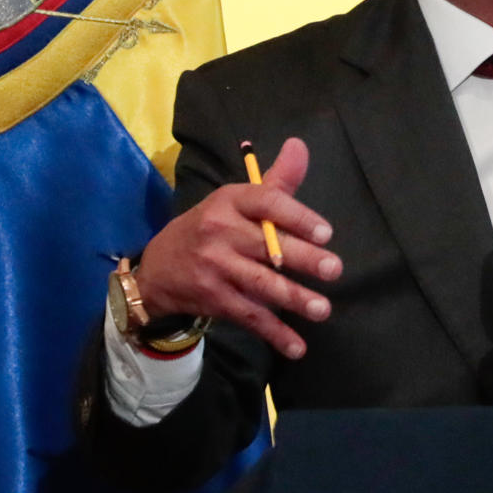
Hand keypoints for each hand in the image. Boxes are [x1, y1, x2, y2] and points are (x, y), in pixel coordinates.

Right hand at [134, 137, 342, 361]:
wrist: (158, 269)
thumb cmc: (212, 227)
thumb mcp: (236, 200)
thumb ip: (276, 182)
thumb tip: (301, 145)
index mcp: (230, 201)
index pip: (265, 202)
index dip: (296, 216)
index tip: (325, 232)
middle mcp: (220, 231)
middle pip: (266, 245)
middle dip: (302, 259)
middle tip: (334, 269)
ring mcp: (215, 267)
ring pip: (259, 284)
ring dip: (293, 299)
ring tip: (323, 309)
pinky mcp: (213, 299)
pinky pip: (248, 316)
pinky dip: (274, 333)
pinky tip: (297, 347)